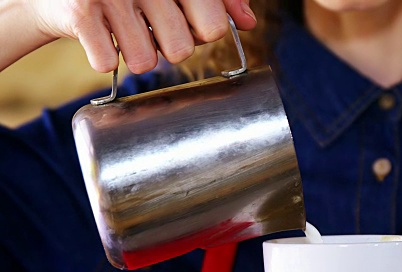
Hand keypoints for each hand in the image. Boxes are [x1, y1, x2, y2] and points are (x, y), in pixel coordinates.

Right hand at [27, 0, 256, 72]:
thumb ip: (217, 1)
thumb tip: (248, 21)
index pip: (213, 26)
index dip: (201, 33)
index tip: (186, 22)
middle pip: (182, 49)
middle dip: (169, 47)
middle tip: (152, 28)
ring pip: (146, 62)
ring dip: (136, 54)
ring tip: (125, 31)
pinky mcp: (82, 12)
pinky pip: (107, 63)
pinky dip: (103, 57)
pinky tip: (99, 34)